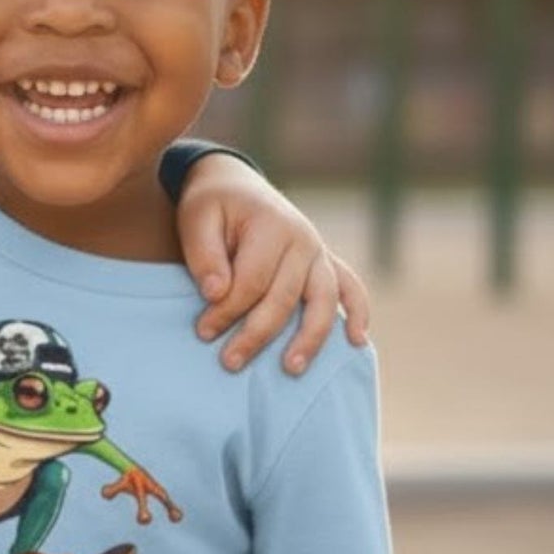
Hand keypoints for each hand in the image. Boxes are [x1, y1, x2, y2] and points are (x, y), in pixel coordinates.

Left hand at [176, 155, 369, 373]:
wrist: (234, 184)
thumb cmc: (211, 206)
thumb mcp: (196, 220)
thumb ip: (204, 256)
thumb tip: (216, 294)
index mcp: (272, 226)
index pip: (252, 281)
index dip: (227, 310)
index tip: (202, 332)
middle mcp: (304, 240)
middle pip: (285, 297)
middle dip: (256, 334)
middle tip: (230, 363)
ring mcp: (319, 252)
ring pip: (322, 301)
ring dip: (310, 337)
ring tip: (291, 368)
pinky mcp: (325, 263)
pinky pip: (350, 288)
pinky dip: (357, 313)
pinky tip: (356, 341)